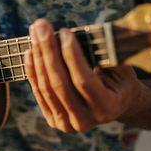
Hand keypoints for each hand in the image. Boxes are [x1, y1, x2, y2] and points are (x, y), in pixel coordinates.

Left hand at [24, 19, 140, 132]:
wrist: (116, 103)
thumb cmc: (120, 78)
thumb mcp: (121, 66)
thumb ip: (103, 56)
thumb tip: (74, 36)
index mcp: (107, 107)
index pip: (84, 80)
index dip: (72, 55)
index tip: (64, 31)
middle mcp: (86, 121)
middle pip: (60, 83)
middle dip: (48, 51)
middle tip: (41, 25)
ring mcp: (68, 124)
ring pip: (47, 87)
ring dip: (38, 57)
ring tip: (35, 32)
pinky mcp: (54, 120)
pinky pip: (39, 93)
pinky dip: (33, 71)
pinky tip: (30, 51)